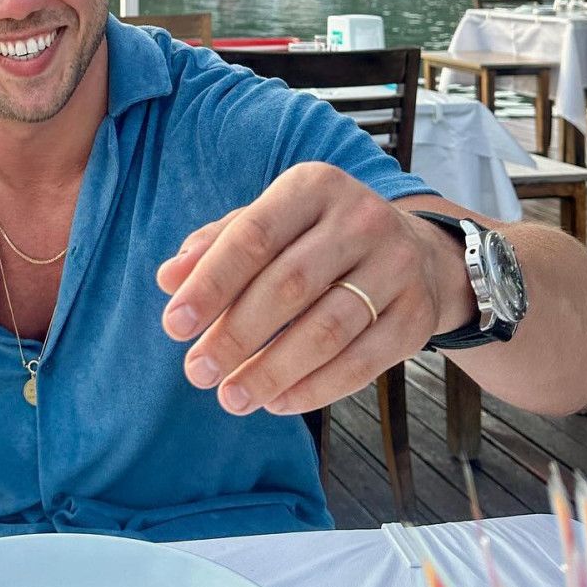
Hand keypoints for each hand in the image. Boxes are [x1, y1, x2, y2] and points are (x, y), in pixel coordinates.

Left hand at [155, 163, 469, 415]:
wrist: (416, 252)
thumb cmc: (318, 238)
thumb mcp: (271, 222)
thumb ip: (218, 245)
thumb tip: (169, 278)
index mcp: (313, 186)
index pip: (253, 235)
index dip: (211, 283)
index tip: (173, 325)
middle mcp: (360, 218)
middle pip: (289, 285)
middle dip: (236, 335)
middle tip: (197, 372)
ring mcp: (396, 266)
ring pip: (327, 329)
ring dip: (272, 370)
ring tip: (232, 396)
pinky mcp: (417, 315)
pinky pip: (362, 362)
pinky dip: (315, 388)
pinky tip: (278, 401)